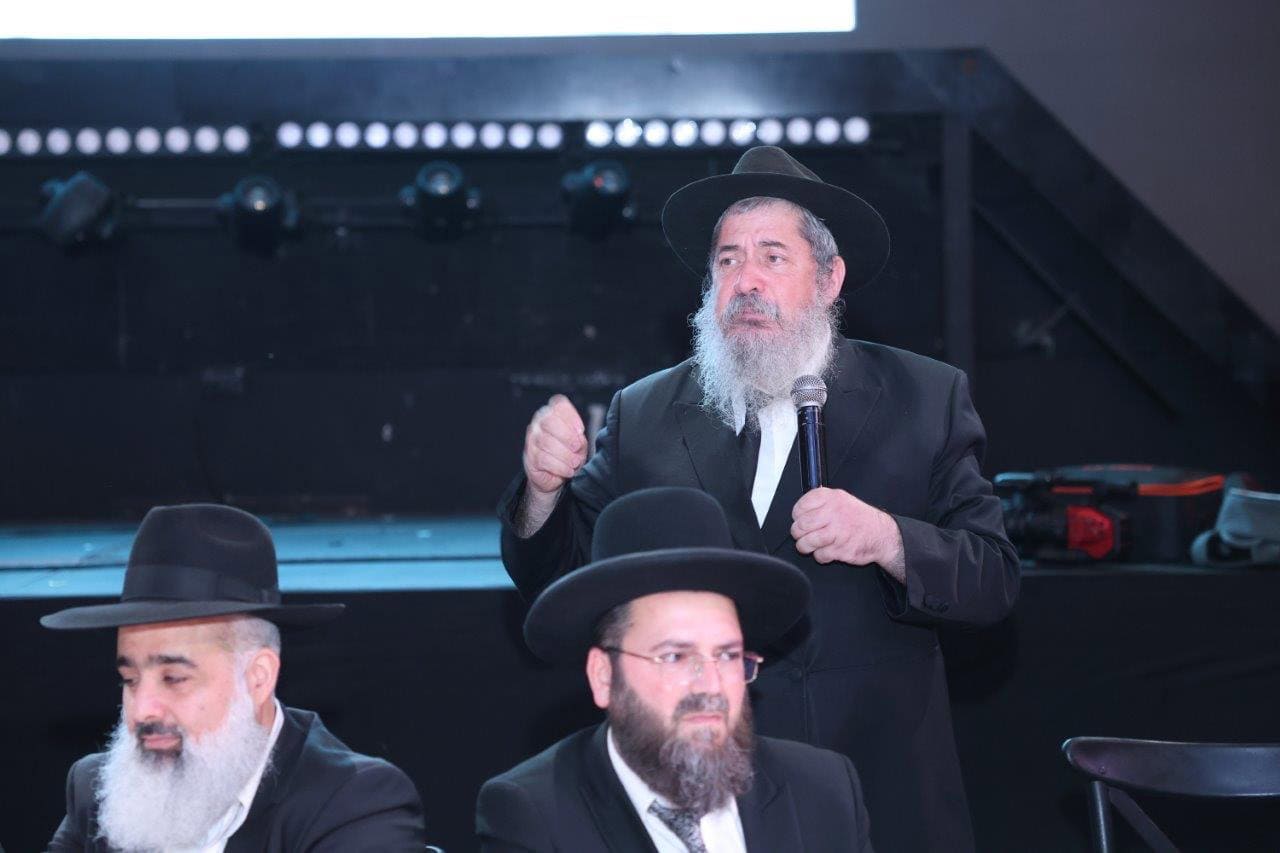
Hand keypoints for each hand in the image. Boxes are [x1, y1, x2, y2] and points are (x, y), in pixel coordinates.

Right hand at [523, 394, 587, 496]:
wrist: (556, 476)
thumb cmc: (569, 454)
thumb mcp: (579, 443)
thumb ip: (578, 437)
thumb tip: (576, 437)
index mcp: (553, 414)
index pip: (558, 404)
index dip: (571, 416)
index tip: (581, 430)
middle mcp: (539, 423)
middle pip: (549, 421)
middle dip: (567, 436)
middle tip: (577, 447)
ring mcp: (532, 439)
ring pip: (546, 442)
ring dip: (565, 454)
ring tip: (574, 462)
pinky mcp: (529, 457)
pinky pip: (543, 459)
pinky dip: (560, 466)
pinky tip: (568, 470)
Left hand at [790, 487, 905, 579]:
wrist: (881, 534)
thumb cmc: (859, 518)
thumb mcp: (841, 500)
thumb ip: (821, 502)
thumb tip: (800, 510)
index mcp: (832, 498)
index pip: (801, 506)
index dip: (797, 515)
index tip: (800, 519)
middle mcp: (833, 513)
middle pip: (801, 525)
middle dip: (798, 533)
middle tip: (802, 534)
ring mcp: (837, 531)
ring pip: (806, 541)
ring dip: (804, 546)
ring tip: (808, 545)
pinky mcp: (840, 549)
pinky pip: (819, 555)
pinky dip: (820, 556)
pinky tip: (826, 551)